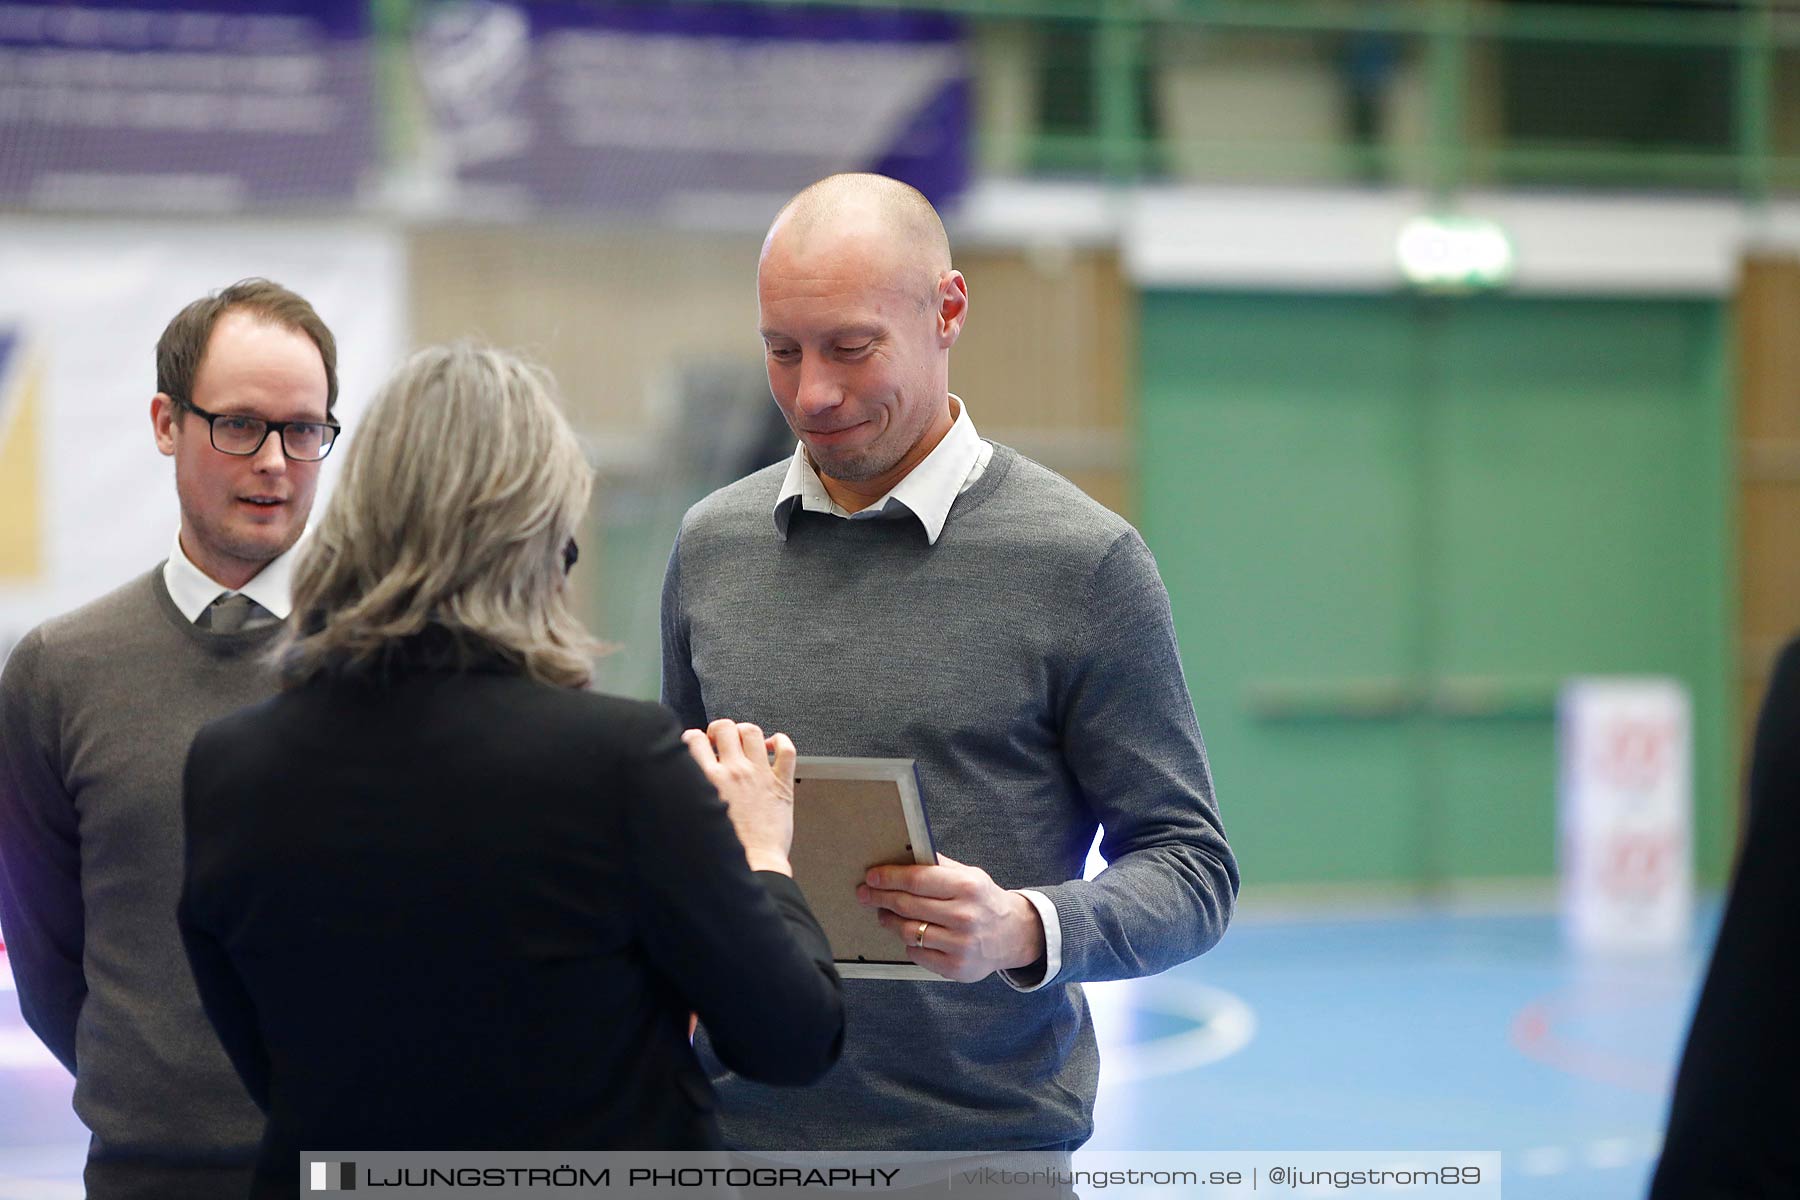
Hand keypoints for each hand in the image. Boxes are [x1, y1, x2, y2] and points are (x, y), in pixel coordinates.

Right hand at [681, 719, 797, 875]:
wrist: (755, 865)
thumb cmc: (726, 850)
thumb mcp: (693, 819)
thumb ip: (687, 794)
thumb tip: (680, 784)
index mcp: (708, 780)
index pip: (694, 740)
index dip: (694, 738)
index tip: (697, 745)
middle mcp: (734, 771)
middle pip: (725, 728)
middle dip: (719, 730)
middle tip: (719, 740)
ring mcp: (760, 774)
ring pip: (752, 732)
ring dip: (745, 731)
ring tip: (743, 740)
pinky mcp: (782, 783)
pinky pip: (787, 750)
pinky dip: (781, 741)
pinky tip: (774, 745)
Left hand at [857, 854, 1045, 982]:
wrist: (1013, 935)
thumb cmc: (984, 901)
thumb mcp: (969, 875)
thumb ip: (939, 866)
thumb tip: (903, 856)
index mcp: (967, 887)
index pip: (917, 880)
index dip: (889, 877)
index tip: (872, 876)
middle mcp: (964, 916)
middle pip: (907, 905)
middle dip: (880, 897)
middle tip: (866, 894)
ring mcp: (960, 944)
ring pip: (908, 932)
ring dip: (889, 921)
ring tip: (885, 913)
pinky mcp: (956, 967)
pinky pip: (917, 954)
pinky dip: (908, 943)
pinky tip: (910, 934)